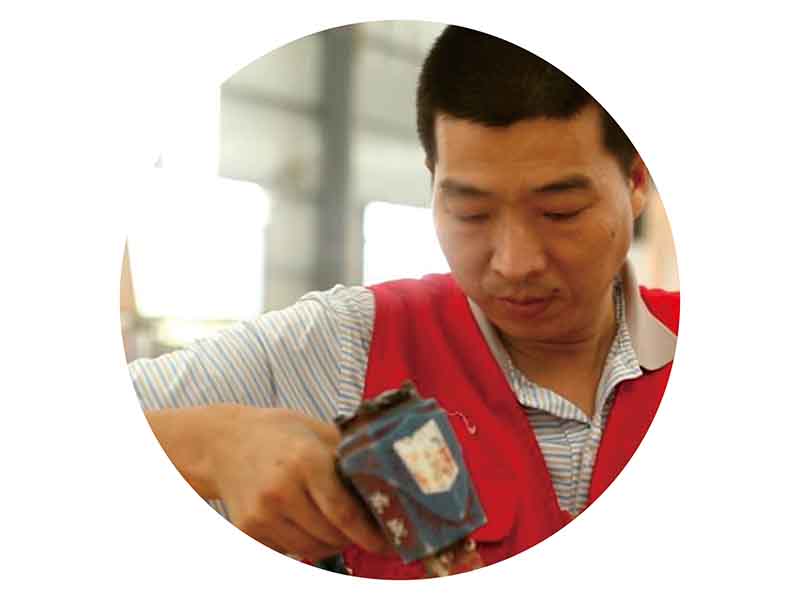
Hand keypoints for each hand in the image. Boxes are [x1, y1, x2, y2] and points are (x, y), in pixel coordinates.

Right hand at [209, 406, 389, 561]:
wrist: (225, 443)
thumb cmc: (280, 434)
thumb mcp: (318, 432)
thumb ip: (350, 456)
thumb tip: (389, 481)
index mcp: (305, 460)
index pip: (344, 511)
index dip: (368, 533)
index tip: (386, 542)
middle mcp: (281, 489)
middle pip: (330, 535)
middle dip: (353, 538)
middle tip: (368, 534)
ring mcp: (261, 513)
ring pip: (310, 548)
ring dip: (331, 545)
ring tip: (339, 531)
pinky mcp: (247, 529)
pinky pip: (287, 551)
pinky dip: (304, 545)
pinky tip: (308, 525)